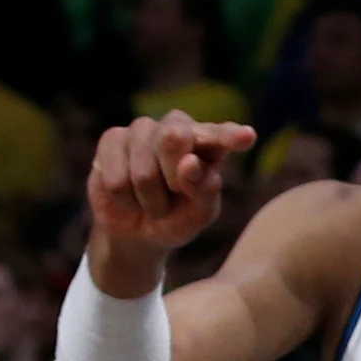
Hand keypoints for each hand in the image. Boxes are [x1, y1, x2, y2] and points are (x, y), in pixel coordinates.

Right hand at [83, 111, 256, 287]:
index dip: (230, 135)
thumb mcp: (199, 215)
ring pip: (143, 170)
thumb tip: (189, 163)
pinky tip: (128, 196)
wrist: (138, 232)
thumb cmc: (177, 219)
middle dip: (173, 178)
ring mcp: (142, 129)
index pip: (221, 135)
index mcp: (209, 143)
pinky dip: (125, 200)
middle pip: (173, 137)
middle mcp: (177, 127)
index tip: (247, 137)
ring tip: (153, 202)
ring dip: (150, 199)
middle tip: (174, 194)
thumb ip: (204, 191)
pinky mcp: (112, 138)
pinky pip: (116, 179)